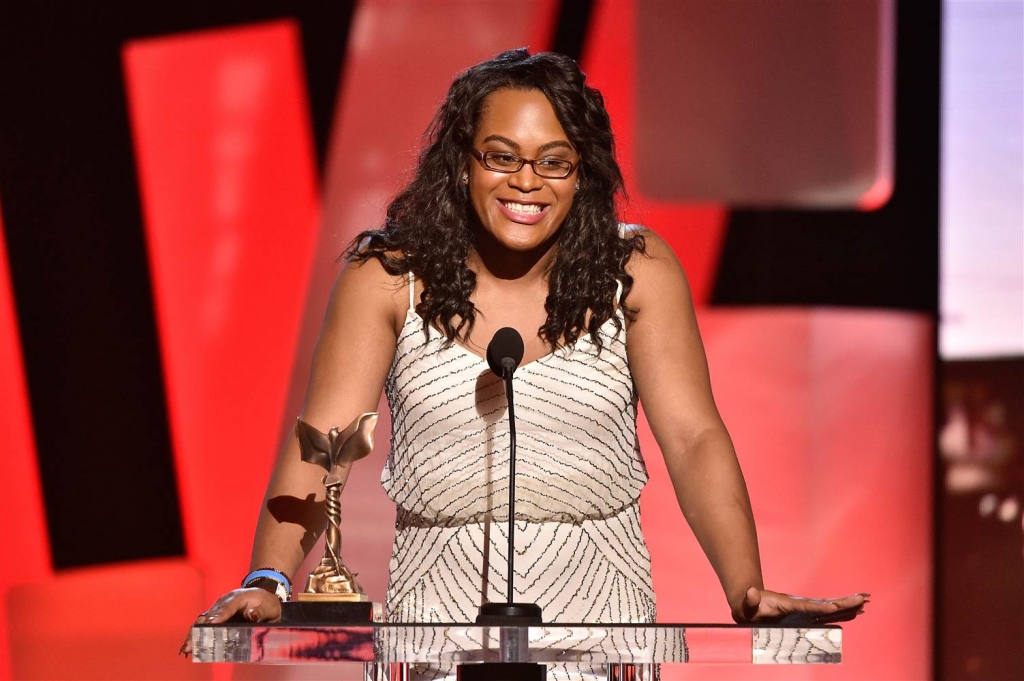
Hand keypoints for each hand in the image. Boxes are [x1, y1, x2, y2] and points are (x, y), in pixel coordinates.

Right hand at [178, 587, 282, 656]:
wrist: (263, 595)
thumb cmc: (266, 603)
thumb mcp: (269, 607)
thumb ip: (260, 612)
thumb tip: (250, 614)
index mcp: (238, 597)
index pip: (227, 607)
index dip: (218, 617)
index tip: (210, 626)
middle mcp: (224, 601)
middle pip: (210, 615)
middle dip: (200, 629)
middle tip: (191, 644)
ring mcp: (218, 607)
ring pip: (203, 620)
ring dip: (194, 634)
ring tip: (187, 648)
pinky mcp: (215, 615)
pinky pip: (204, 624)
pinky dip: (196, 634)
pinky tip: (190, 645)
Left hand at [732, 586, 867, 624]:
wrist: (750, 602)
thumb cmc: (748, 606)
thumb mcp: (746, 603)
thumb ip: (749, 599)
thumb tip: (751, 592)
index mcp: (790, 604)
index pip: (810, 607)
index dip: (823, 608)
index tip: (837, 606)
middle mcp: (801, 606)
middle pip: (826, 605)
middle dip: (845, 602)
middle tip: (864, 597)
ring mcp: (804, 611)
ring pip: (830, 610)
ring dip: (847, 607)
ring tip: (865, 603)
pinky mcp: (805, 616)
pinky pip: (827, 616)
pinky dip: (841, 614)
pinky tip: (853, 613)